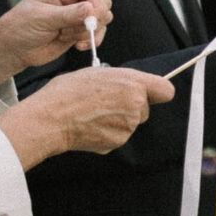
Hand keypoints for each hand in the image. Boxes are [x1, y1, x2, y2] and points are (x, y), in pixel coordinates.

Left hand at [0, 0, 113, 82]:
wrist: (13, 50)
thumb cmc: (19, 27)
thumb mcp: (41, 18)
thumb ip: (68, 14)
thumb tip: (91, 9)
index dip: (98, 1)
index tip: (94, 17)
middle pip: (103, 2)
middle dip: (95, 19)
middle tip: (83, 29)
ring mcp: (79, 14)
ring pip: (103, 19)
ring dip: (89, 31)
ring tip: (66, 36)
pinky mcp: (81, 30)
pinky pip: (98, 33)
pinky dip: (91, 41)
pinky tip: (77, 45)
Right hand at [0, 66, 174, 167]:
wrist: (49, 119)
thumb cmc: (66, 94)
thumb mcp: (96, 73)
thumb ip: (121, 79)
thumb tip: (130, 84)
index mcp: (132, 84)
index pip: (166, 90)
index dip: (157, 91)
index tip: (150, 93)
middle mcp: (135, 105)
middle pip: (145, 108)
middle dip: (131, 106)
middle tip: (107, 103)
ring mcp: (127, 126)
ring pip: (131, 123)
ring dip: (118, 120)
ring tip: (93, 114)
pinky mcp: (118, 142)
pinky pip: (118, 135)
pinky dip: (108, 132)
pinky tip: (90, 125)